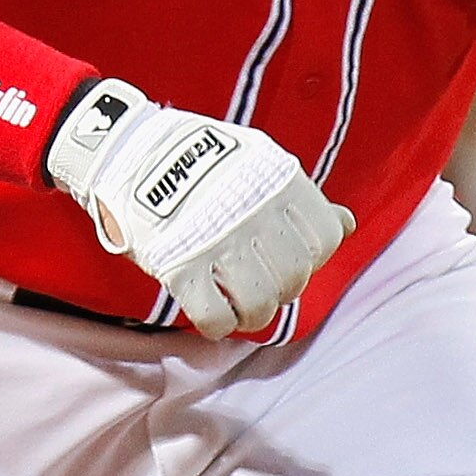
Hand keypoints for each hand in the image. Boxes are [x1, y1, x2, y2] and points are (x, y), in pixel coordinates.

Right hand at [46, 80, 353, 339]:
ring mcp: (219, 241)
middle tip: (259, 282)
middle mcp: (256, 213)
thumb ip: (301, 197)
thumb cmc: (200, 160)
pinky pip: (216, 319)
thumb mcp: (259, 162)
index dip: (312, 256)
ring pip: (262, 304)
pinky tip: (211, 312)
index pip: (326, 239)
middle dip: (282, 288)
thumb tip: (347, 222)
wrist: (129, 150)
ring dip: (253, 313)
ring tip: (238, 304)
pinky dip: (218, 325)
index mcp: (280, 182)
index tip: (288, 256)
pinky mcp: (181, 266)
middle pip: (295, 277)